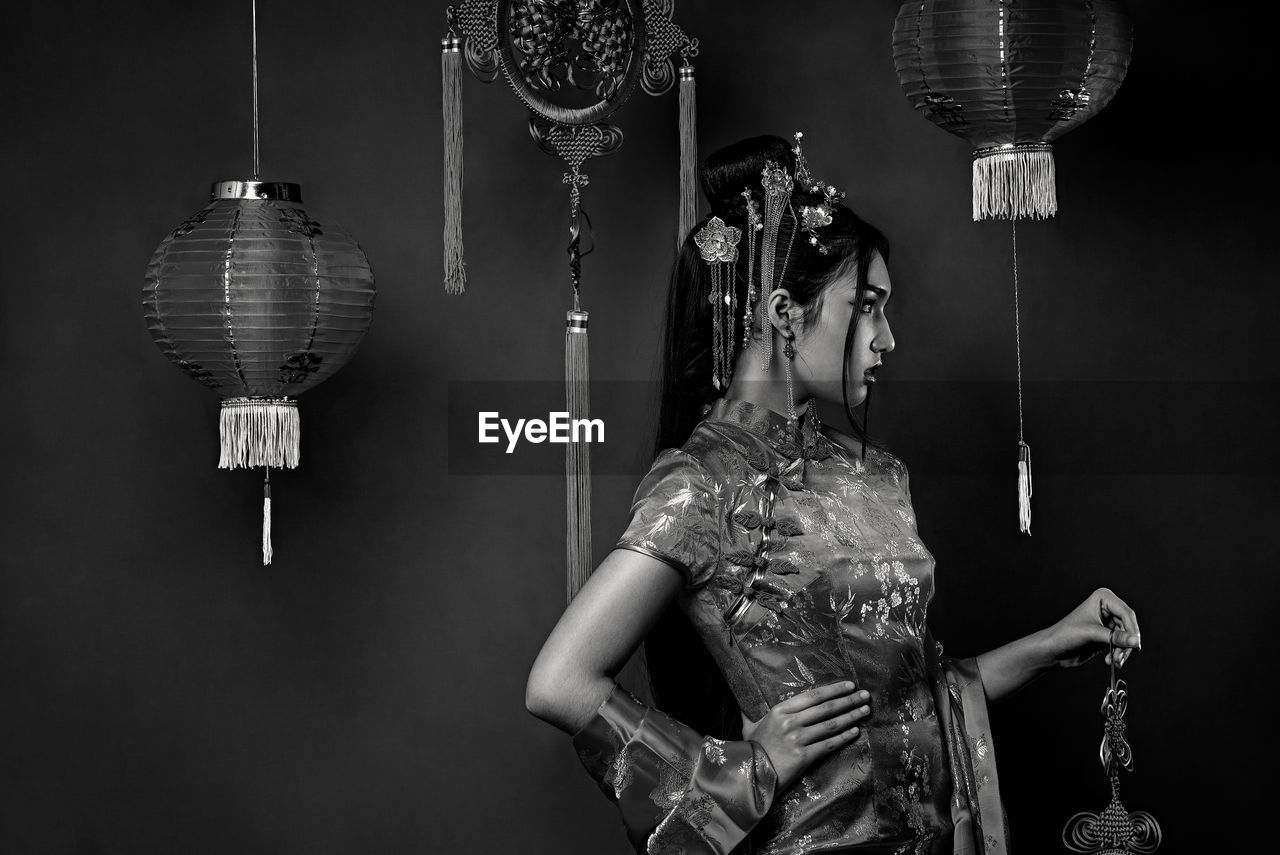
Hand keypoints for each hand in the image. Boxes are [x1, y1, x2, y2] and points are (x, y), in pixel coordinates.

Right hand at [739, 681, 869, 791]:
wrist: (749, 776)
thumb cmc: (750, 750)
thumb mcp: (748, 728)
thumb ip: (749, 714)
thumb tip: (742, 705)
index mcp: (779, 711)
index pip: (812, 696)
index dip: (833, 689)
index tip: (849, 685)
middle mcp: (790, 722)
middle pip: (826, 708)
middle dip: (848, 700)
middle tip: (865, 695)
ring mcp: (798, 739)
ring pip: (831, 724)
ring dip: (851, 716)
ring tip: (865, 710)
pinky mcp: (804, 756)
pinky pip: (829, 744)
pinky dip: (844, 737)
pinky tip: (856, 731)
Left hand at [1046, 587, 1141, 669]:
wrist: (1053, 649)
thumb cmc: (1066, 635)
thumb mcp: (1092, 634)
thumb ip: (1116, 638)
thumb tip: (1136, 641)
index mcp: (1103, 598)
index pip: (1126, 613)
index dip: (1132, 630)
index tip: (1135, 645)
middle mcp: (1108, 607)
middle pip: (1129, 627)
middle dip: (1125, 644)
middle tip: (1119, 657)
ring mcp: (1108, 622)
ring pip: (1127, 637)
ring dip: (1122, 651)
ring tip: (1114, 661)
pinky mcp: (1108, 635)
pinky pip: (1121, 644)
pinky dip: (1119, 654)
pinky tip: (1110, 661)